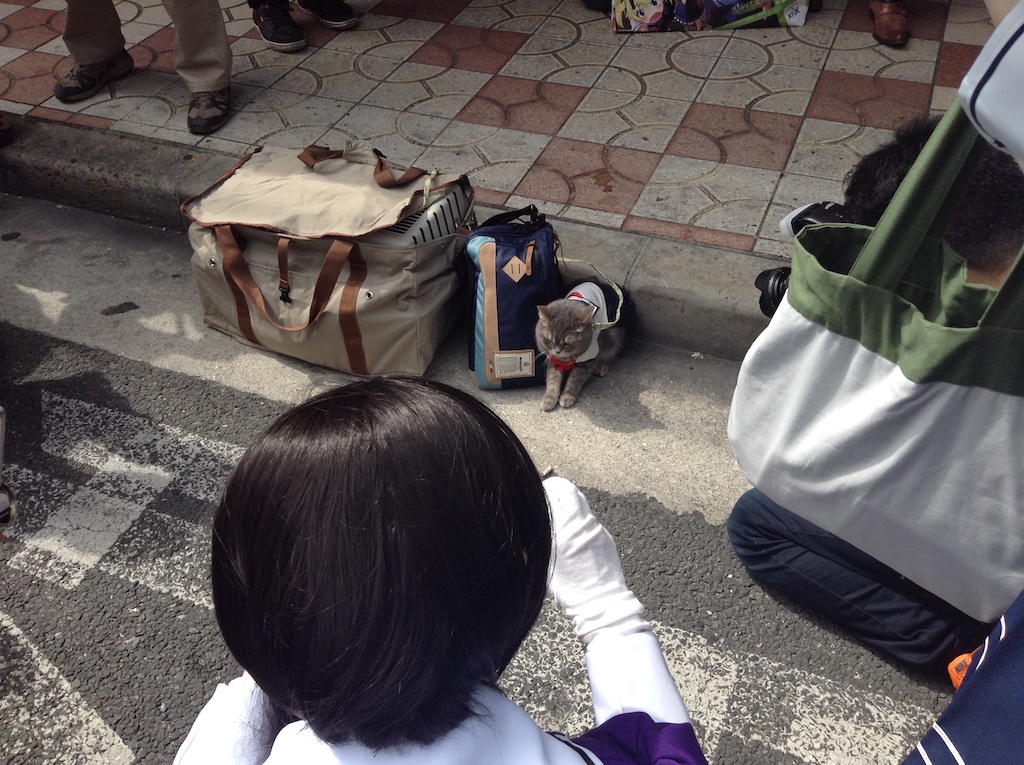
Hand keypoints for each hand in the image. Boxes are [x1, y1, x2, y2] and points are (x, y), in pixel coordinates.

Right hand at [545, 476, 647, 643]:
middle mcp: (578, 526)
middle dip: (556, 486)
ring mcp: (594, 528)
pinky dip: (578, 514)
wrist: (600, 602)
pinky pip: (588, 516)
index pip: (550, 497)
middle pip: (567, 490)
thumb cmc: (569, 589)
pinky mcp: (604, 534)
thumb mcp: (547, 562)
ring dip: (568, 498)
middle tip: (548, 490)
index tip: (536, 492)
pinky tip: (572, 526)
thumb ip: (543, 538)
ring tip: (559, 506)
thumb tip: (534, 520)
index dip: (542, 490)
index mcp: (561, 533)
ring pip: (580, 501)